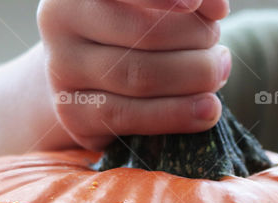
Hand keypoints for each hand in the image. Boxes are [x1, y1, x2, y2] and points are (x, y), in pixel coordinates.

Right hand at [37, 0, 231, 150]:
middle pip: (142, 31)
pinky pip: (128, 116)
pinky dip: (176, 114)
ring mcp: (61, 68)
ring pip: (137, 76)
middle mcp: (58, 19)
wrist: (93, 82)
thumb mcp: (157, 6)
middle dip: (196, 42)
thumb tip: (216, 8)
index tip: (210, 10)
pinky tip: (207, 110)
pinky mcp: (72, 113)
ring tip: (216, 75)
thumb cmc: (137, 30)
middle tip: (218, 52)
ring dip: (192, 78)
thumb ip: (188, 2)